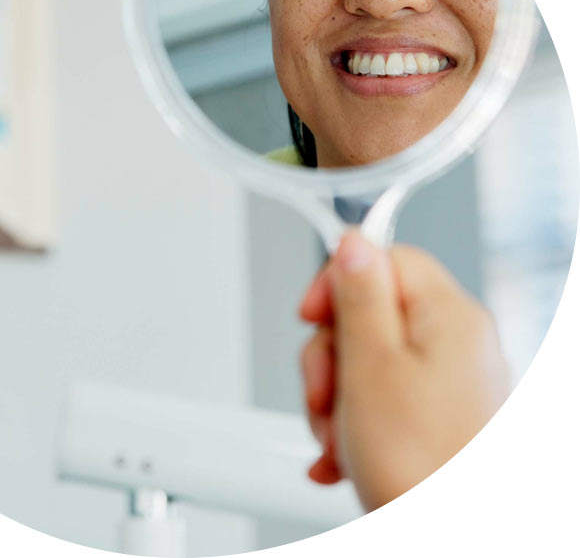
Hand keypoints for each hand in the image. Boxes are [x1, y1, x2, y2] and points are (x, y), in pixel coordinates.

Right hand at [299, 230, 509, 510]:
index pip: (384, 258)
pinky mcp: (435, 417)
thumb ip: (360, 293)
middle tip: (325, 394)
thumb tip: (353, 241)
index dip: (338, 282)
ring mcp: (447, 382)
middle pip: (368, 312)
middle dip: (330, 356)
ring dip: (335, 398)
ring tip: (337, 438)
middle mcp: (457, 343)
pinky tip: (341, 456)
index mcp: (449, 316)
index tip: (311, 316)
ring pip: (366, 359)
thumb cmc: (420, 469)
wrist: (447, 545)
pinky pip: (380, 395)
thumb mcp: (370, 365)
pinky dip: (352, 421)